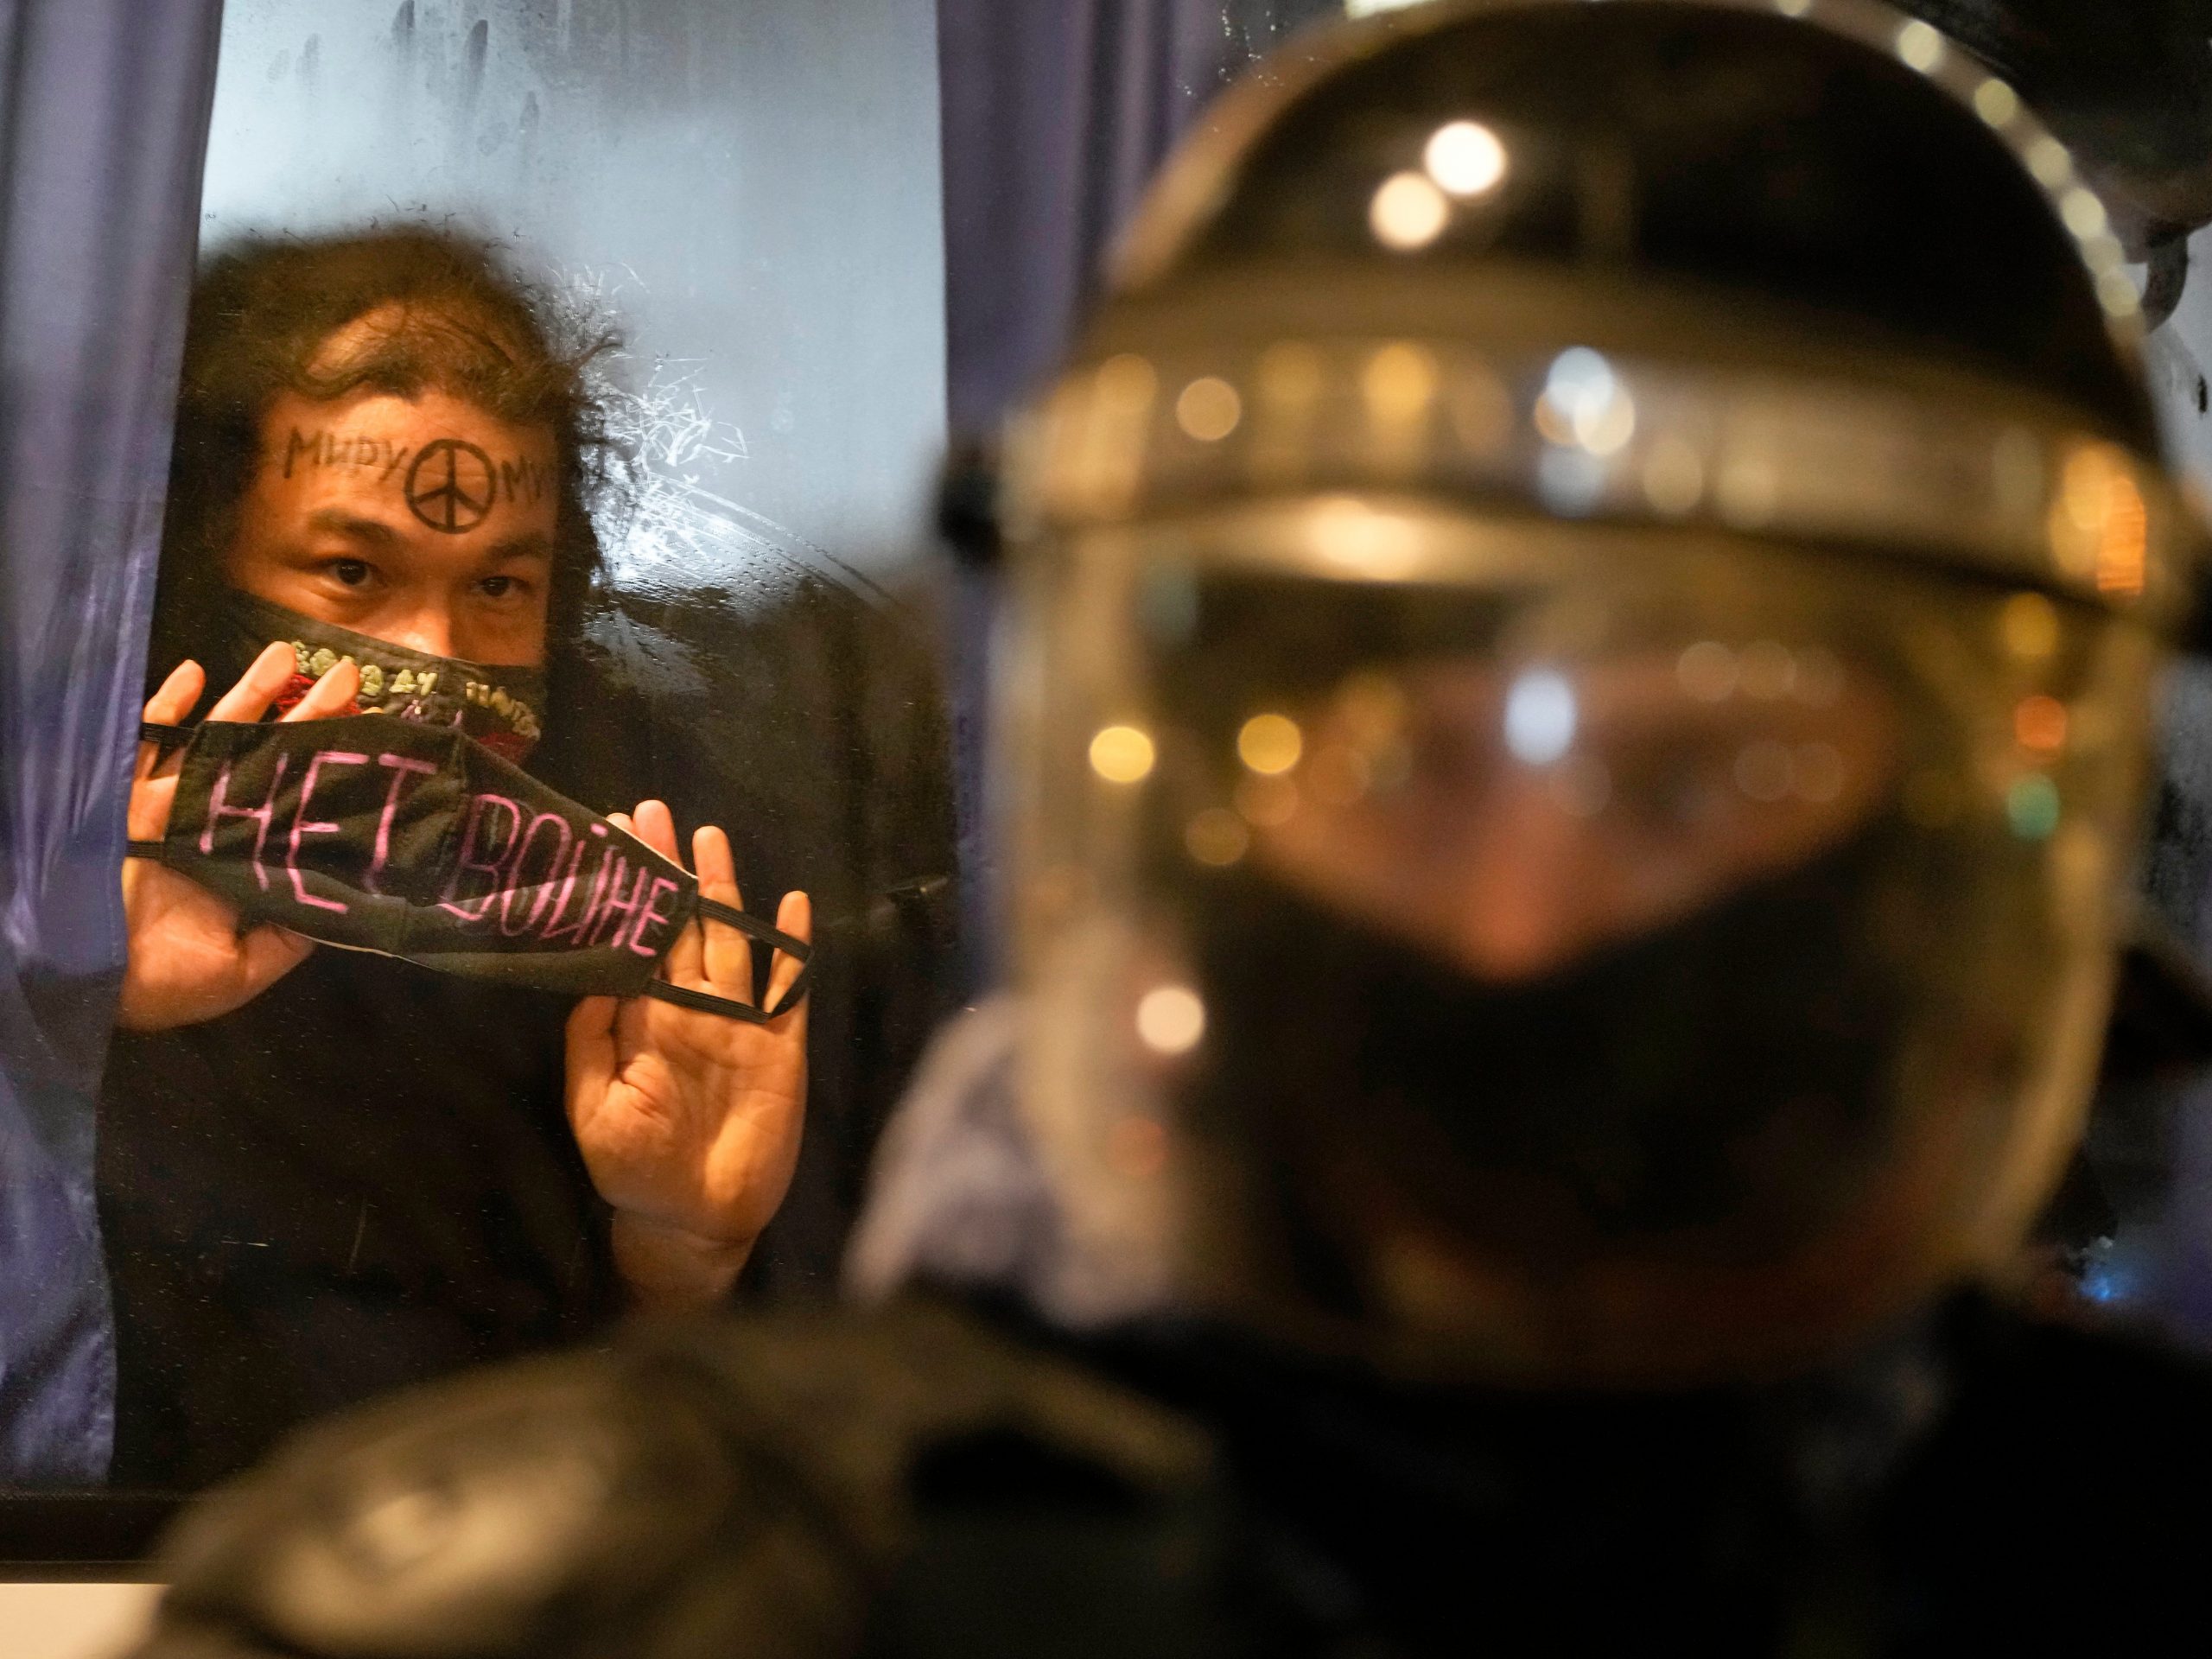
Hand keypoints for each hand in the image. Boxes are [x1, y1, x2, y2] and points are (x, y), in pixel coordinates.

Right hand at [118, 642, 361, 1031]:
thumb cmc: (164, 982)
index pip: (301, 803)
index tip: (374, 736)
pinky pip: (146, 742)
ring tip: (288, 655)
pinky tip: (193, 672)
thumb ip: (291, 937)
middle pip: (270, 757)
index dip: (333, 770)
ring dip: (250, 695)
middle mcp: (216, 825)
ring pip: (217, 738)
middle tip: (350, 677)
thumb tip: (345, 906)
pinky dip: (166, 708)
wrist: (82, 980)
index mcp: (247, 861)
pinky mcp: (125, 798)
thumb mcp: (244, 968)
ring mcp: (171, 806)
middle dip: (308, 716)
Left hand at [564, 800, 810, 1309]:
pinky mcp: (781, 1049)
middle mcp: (692, 1011)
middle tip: (651, 812)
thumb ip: (593, 1043)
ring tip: (710, 838)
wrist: (697, 1221)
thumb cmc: (637, 1172)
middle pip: (681, 928)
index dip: (627, 895)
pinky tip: (792, 907)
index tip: (611, 842)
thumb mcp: (595, 1109)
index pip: (634, 943)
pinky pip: (788, 990)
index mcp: (645, 1022)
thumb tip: (598, 976)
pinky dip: (792, 949)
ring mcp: (740, 1026)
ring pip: (731, 943)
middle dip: (668, 872)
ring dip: (723, 892)